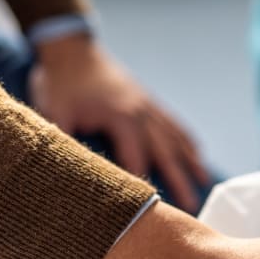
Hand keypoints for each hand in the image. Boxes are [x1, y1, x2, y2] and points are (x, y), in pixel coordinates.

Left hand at [31, 34, 208, 210]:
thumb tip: (63, 175)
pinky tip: (196, 152)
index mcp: (121, 117)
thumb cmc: (60, 82)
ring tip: (204, 181)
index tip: (155, 211)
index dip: (145, 186)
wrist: (70, 47)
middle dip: (180, 180)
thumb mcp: (55, 113)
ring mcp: (148, 105)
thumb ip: (64, 143)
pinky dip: (186, 139)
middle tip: (193, 205)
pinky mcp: (147, 100)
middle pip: (166, 152)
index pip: (137, 159)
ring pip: (175, 138)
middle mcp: (142, 113)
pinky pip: (173, 123)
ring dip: (190, 161)